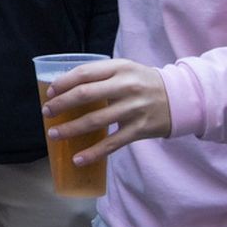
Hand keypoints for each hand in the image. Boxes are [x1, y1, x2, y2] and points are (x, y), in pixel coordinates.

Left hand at [41, 57, 171, 166]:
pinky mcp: (139, 130)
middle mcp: (126, 87)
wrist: (180, 98)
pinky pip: (112, 143)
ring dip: (71, 129)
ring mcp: (133, 109)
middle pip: (86, 95)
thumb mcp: (125, 69)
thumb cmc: (143, 82)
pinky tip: (77, 159)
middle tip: (47, 112)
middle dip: (61, 105)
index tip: (49, 92)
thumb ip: (100, 74)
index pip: (84, 73)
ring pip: (95, 121)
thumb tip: (65, 86)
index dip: (63, 83)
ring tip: (54, 134)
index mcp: (120, 68)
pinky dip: (93, 153)